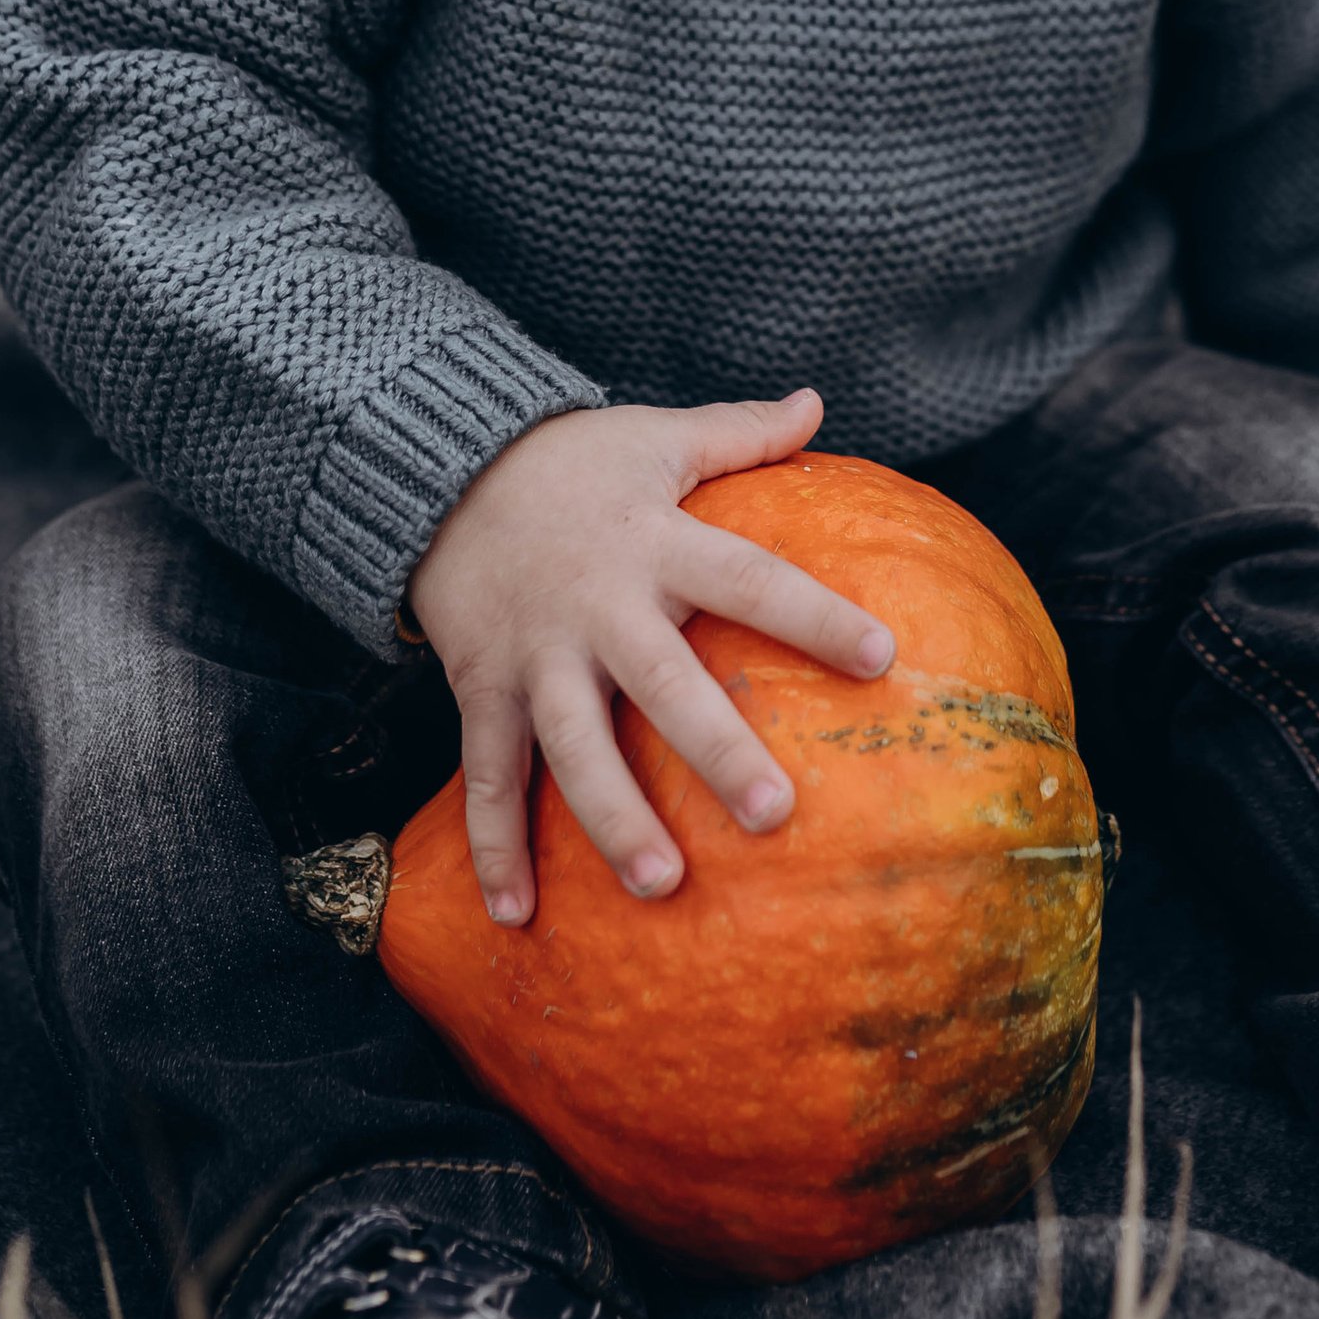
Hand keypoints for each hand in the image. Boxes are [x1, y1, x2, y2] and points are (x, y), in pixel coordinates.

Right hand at [406, 389, 894, 924]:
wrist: (436, 469)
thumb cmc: (570, 462)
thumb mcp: (655, 435)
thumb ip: (739, 433)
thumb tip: (817, 402)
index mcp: (654, 542)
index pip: (749, 576)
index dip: (813, 615)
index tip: (882, 658)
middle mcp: (597, 605)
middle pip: (662, 682)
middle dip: (714, 748)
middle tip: (774, 813)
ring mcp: (534, 654)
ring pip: (572, 746)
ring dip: (612, 819)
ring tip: (661, 886)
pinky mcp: (481, 687)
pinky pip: (486, 776)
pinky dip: (494, 848)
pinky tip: (518, 917)